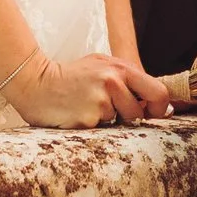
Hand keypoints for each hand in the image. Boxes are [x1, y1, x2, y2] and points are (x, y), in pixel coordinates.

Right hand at [6, 52, 174, 128]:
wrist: (35, 83)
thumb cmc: (71, 77)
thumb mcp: (101, 66)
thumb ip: (128, 80)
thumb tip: (161, 104)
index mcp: (120, 67)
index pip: (159, 91)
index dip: (159, 107)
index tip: (151, 113)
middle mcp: (113, 81)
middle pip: (140, 112)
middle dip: (132, 116)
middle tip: (114, 112)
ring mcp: (101, 100)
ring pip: (119, 122)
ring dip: (108, 120)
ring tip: (88, 107)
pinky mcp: (88, 118)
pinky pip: (101, 130)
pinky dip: (92, 126)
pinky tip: (77, 114)